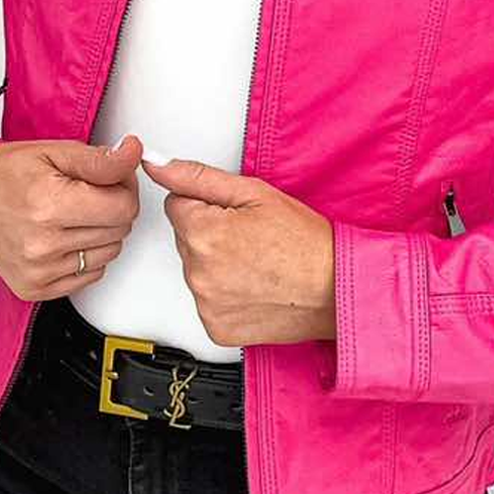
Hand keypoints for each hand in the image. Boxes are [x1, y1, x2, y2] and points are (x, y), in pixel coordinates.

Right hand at [0, 134, 142, 300]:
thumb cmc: (5, 173)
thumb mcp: (55, 151)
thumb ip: (100, 159)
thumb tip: (133, 153)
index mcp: (49, 206)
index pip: (123, 207)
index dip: (125, 187)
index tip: (113, 178)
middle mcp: (42, 245)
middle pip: (119, 230)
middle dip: (114, 206)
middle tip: (90, 192)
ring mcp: (39, 271)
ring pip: (109, 253)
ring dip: (102, 232)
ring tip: (75, 213)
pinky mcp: (36, 289)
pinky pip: (90, 275)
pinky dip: (86, 255)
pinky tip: (66, 236)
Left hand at [141, 157, 335, 346]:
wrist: (337, 288)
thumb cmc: (305, 241)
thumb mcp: (255, 192)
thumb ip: (197, 177)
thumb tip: (157, 164)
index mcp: (202, 233)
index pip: (176, 205)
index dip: (208, 205)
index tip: (237, 215)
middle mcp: (198, 273)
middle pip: (185, 239)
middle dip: (211, 234)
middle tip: (252, 239)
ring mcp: (206, 304)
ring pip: (195, 270)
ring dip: (216, 264)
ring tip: (257, 264)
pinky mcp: (216, 328)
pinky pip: (207, 301)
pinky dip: (225, 294)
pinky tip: (254, 287)